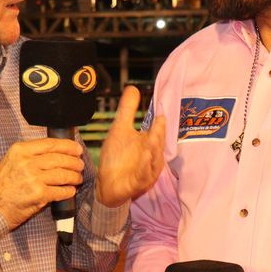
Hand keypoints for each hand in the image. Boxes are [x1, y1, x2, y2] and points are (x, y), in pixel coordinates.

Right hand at [0, 137, 83, 228]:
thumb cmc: (1, 185)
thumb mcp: (12, 161)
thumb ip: (30, 154)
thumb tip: (56, 152)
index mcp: (20, 150)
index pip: (50, 144)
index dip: (67, 146)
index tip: (77, 149)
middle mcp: (27, 162)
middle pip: (59, 159)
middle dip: (74, 162)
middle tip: (80, 165)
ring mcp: (33, 178)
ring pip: (63, 174)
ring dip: (74, 177)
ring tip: (77, 178)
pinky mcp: (39, 195)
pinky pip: (60, 191)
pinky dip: (68, 191)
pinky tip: (70, 191)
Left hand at [96, 85, 166, 206]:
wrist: (108, 184)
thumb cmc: (117, 157)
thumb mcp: (120, 130)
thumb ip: (127, 110)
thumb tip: (133, 87)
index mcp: (150, 143)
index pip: (158, 131)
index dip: (160, 123)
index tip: (162, 111)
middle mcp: (152, 156)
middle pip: (157, 144)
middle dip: (159, 134)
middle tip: (160, 121)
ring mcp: (147, 170)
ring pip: (153, 160)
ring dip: (154, 150)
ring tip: (152, 139)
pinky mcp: (139, 183)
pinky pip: (145, 175)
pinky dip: (146, 167)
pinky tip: (144, 157)